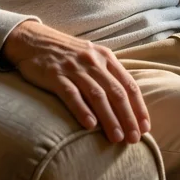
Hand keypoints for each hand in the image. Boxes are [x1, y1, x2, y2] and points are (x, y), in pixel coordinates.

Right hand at [2, 20, 150, 144]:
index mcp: (105, 57)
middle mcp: (93, 61)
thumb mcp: (91, 58)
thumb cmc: (67, 54)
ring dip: (109, 118)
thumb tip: (126, 103)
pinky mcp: (55, 75)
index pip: (129, 84)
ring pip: (97, 95)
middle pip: (116, 92)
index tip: (146, 128)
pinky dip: (82, 110)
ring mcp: (74, 68)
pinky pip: (71, 94)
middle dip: (128, 117)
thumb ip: (107, 75)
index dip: (139, 107)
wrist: (34, 40)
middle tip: (134, 139)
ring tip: (117, 137)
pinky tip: (90, 125)